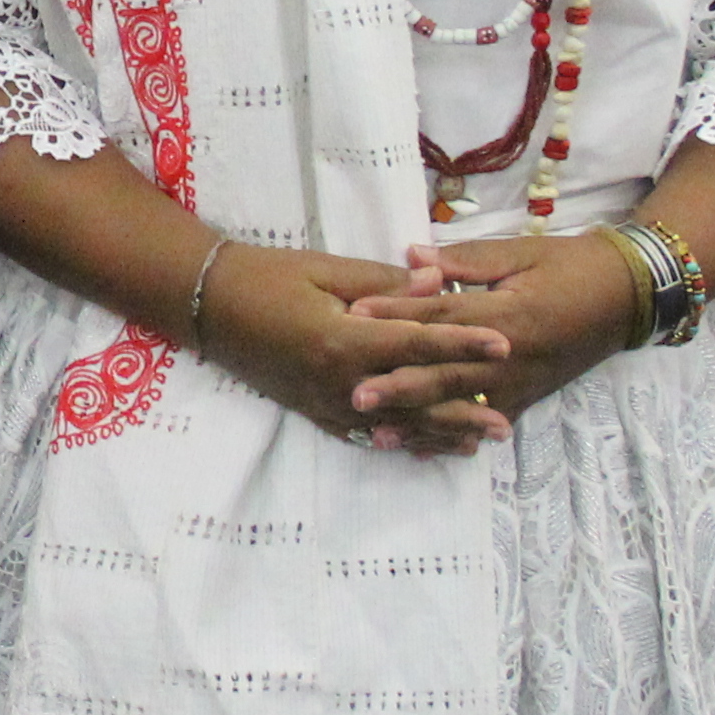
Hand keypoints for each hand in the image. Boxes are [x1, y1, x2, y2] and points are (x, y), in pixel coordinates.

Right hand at [190, 246, 515, 453]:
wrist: (209, 306)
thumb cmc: (267, 277)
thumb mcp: (326, 270)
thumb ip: (385, 283)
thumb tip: (438, 286)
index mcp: (346, 340)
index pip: (419, 345)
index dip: (465, 345)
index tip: (505, 345)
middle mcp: (340, 381)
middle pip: (415, 400)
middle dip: (462, 410)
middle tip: (506, 424)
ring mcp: (325, 402)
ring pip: (394, 425)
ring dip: (438, 435)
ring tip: (477, 444)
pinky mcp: (313, 410)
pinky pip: (363, 432)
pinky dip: (398, 440)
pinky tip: (422, 445)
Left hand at [342, 232, 646, 432]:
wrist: (628, 296)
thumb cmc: (572, 265)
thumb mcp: (520, 253)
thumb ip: (464, 260)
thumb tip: (412, 256)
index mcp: (508, 313)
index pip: (442, 317)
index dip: (397, 316)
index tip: (354, 317)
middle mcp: (513, 356)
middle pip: (447, 373)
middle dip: (400, 386)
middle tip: (356, 396)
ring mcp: (522, 383)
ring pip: (464, 407)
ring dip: (420, 422)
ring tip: (378, 435)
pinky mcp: (530, 396)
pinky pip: (487, 421)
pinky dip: (455, 436)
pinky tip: (424, 449)